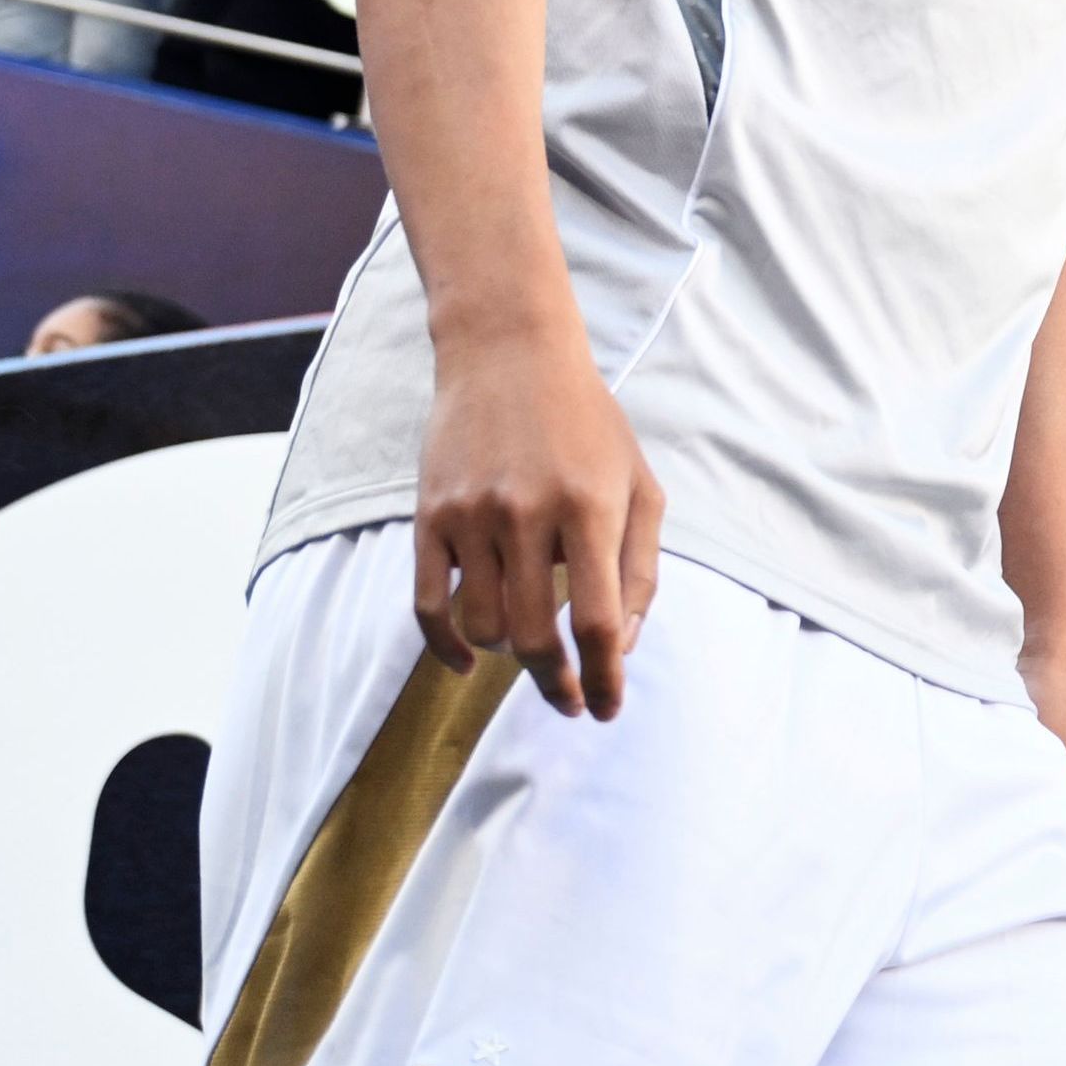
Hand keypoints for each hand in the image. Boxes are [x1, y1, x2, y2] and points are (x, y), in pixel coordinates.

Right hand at [412, 335, 664, 716]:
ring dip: (509, 653)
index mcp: (590, 508)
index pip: (595, 620)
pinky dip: (447, 647)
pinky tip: (470, 662)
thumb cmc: (588, 427)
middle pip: (534, 636)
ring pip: (482, 627)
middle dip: (556, 683)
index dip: (605, 676)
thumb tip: (618, 646)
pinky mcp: (428, 517)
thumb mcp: (638, 485)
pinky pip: (427, 606)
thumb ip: (638, 568)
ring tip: (530, 645)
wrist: (509, 356)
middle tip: (571, 700)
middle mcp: (527, 514)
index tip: (607, 709)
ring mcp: (471, 517)